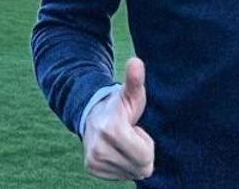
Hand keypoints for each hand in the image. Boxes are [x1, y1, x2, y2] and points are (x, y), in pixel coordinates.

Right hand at [82, 57, 154, 180]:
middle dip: (142, 154)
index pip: (146, 157)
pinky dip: (122, 167)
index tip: (136, 130)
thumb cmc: (120, 105)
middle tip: (131, 137)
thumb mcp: (131, 94)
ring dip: (132, 161)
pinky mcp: (91, 168)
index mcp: (112, 130)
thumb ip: (135, 80)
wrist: (93, 113)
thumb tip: (136, 62)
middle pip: (140, 168)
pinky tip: (116, 151)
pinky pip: (119, 177)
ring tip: (124, 143)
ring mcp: (93, 160)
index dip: (146, 143)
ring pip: (131, 174)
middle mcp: (99, 148)